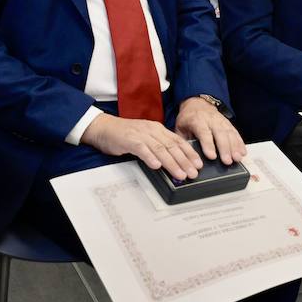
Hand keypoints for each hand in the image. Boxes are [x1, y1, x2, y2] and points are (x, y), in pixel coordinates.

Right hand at [81, 113, 202, 180]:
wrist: (103, 127)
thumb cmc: (124, 135)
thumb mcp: (146, 138)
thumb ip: (158, 146)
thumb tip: (174, 161)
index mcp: (157, 129)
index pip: (178, 141)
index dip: (189, 153)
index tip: (198, 164)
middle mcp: (151, 130)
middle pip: (172, 146)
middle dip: (185, 161)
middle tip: (193, 173)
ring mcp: (141, 135)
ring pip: (160, 149)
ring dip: (172, 163)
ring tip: (180, 173)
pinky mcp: (129, 140)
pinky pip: (142, 149)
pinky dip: (150, 157)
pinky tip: (157, 166)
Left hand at [176, 96, 246, 164]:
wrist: (197, 103)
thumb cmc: (187, 119)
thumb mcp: (179, 128)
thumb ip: (183, 141)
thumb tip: (186, 157)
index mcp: (196, 120)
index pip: (204, 133)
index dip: (208, 145)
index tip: (212, 156)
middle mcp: (210, 120)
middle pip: (220, 134)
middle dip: (225, 148)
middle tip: (227, 161)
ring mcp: (221, 121)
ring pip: (229, 133)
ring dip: (234, 146)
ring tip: (237, 158)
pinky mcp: (228, 123)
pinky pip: (235, 132)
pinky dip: (240, 142)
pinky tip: (243, 152)